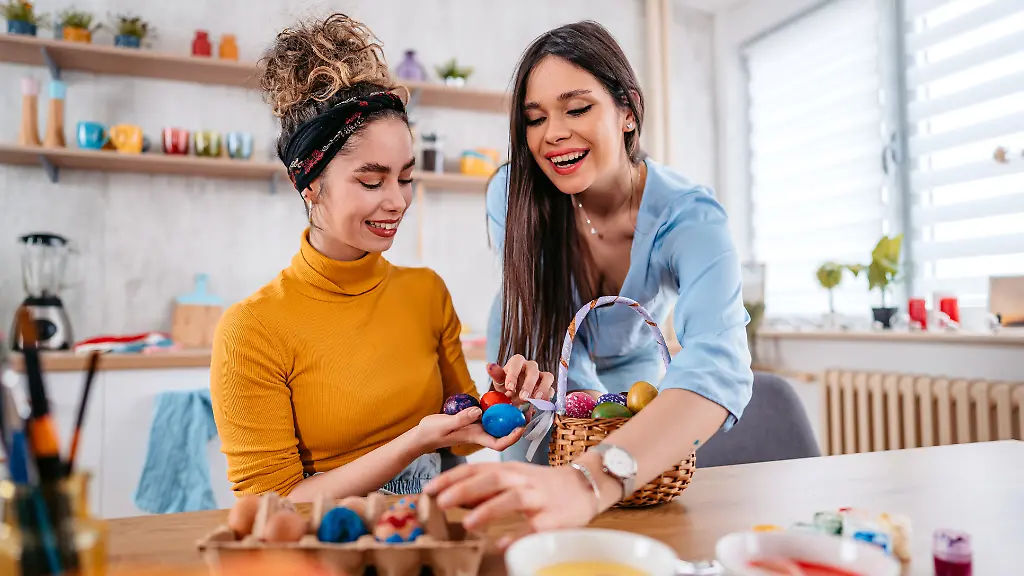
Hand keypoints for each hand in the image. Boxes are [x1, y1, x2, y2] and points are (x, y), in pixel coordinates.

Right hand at [415, 409, 523, 452]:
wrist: (422, 434)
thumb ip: (460, 418)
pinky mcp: (473, 419)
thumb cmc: (432, 432)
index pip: (499, 444)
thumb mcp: (445, 424)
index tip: (521, 427)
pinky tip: (504, 397)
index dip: (512, 438)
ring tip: (522, 402)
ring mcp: (477, 426)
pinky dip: (498, 407)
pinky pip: (490, 414)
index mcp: (476, 438)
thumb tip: (478, 411)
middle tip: (529, 411)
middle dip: (518, 424)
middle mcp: (480, 433)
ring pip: (498, 422)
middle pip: (504, 433)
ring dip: (510, 414)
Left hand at [424, 462, 598, 548]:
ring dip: (489, 509)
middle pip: (491, 479)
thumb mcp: (514, 479)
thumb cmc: (543, 485)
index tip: (429, 488)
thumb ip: (486, 488)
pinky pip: (533, 527)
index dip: (451, 477)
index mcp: (510, 470)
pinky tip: (501, 544)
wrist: (586, 486)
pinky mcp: (553, 518)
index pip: (476, 469)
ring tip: (467, 523)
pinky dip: (517, 535)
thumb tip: (455, 496)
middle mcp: (522, 480)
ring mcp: (538, 498)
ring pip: (512, 498)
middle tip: (440, 501)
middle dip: (464, 489)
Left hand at [487, 355, 553, 404]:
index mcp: (517, 362)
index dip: (514, 374)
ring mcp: (540, 375)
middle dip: (528, 384)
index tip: (509, 388)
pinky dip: (548, 395)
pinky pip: (552, 388)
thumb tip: (489, 366)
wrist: (514, 396)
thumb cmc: (506, 386)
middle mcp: (530, 366)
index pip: (517, 362)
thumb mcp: (499, 381)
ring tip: (536, 399)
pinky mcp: (547, 385)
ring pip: (547, 376)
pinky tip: (542, 403)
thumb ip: (496, 374)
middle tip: (523, 397)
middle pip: (533, 369)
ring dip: (542, 388)